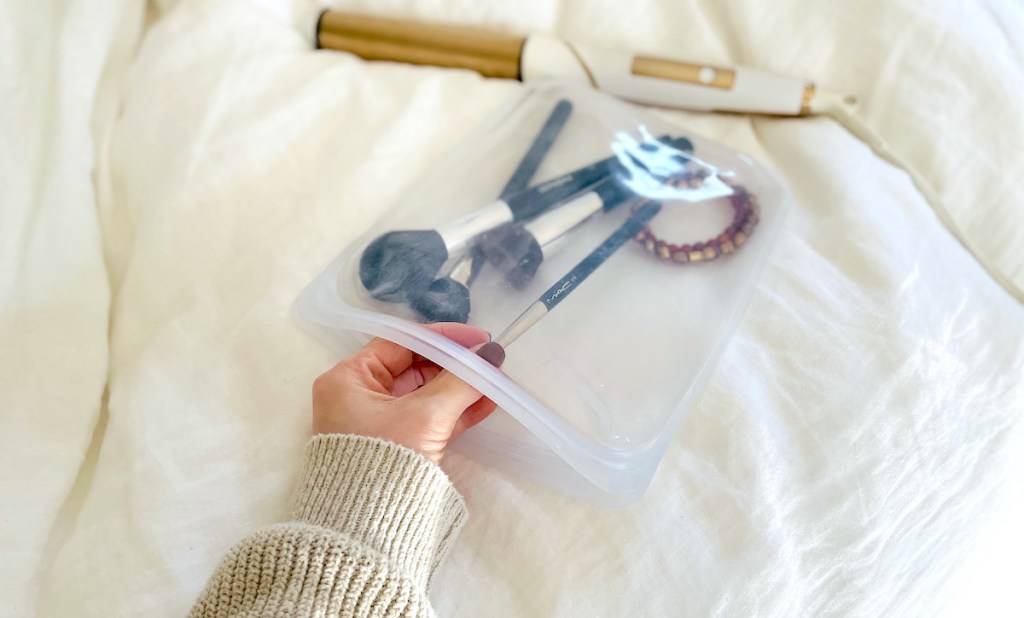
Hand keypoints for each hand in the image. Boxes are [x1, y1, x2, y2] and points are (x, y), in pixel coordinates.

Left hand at [311, 323, 499, 462]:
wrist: (368, 530)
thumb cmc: (385, 461)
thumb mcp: (426, 416)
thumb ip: (461, 381)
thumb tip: (490, 354)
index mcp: (348, 379)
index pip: (400, 343)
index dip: (442, 338)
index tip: (477, 339)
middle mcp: (358, 396)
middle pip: (414, 367)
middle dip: (455, 365)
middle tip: (490, 361)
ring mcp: (377, 423)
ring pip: (425, 395)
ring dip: (460, 387)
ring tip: (495, 381)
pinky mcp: (395, 445)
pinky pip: (427, 419)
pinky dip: (454, 411)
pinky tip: (485, 403)